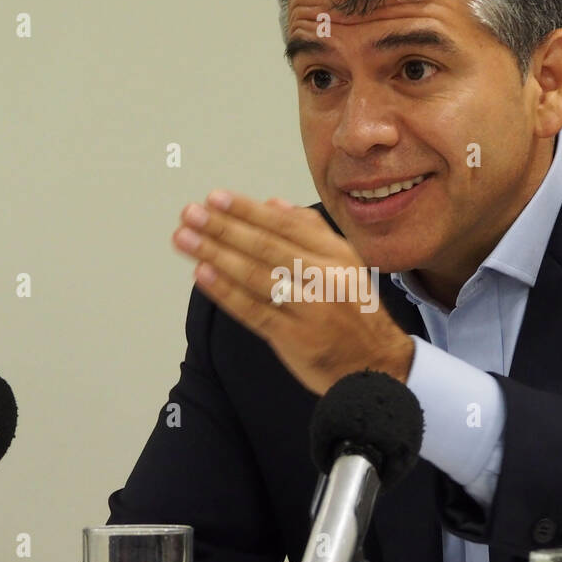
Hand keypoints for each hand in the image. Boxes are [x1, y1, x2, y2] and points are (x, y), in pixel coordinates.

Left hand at [172, 191, 413, 395]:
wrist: (377, 364)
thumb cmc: (354, 312)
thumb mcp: (345, 264)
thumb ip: (310, 231)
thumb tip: (273, 203)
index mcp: (336, 254)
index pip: (284, 225)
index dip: (246, 209)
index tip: (215, 197)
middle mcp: (324, 277)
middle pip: (265, 246)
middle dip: (223, 227)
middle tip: (190, 213)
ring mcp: (309, 308)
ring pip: (256, 275)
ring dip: (215, 254)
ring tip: (184, 238)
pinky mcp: (294, 337)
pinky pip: (253, 310)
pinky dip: (226, 292)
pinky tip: (202, 274)